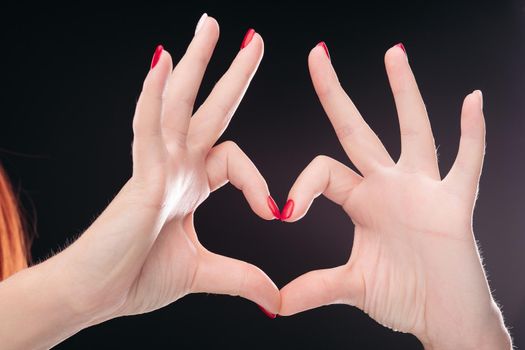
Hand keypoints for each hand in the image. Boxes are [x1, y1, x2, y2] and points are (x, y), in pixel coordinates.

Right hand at [56, 17, 279, 323]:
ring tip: (210, 27)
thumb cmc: (136, 277)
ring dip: (193, 64)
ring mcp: (156, 167)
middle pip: (207, 109)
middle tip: (251, 38)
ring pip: (177, 105)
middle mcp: (175, 167)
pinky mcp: (140, 178)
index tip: (275, 212)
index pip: (233, 158)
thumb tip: (276, 301)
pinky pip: (147, 130)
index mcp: (191, 184)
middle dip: (230, 73)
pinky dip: (152, 97)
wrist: (97, 294)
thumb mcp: (203, 274)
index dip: (258, 181)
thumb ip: (241, 278)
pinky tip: (162, 63)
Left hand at [279, 43, 510, 348]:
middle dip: (335, 94)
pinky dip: (472, 134)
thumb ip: (315, 288)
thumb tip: (275, 304)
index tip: (287, 212)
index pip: (323, 170)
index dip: (301, 186)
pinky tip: (473, 100)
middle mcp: (388, 186)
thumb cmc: (404, 297)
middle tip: (317, 54)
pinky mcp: (455, 205)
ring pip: (412, 131)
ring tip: (393, 53)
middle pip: (357, 130)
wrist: (445, 318)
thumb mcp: (353, 287)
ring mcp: (423, 190)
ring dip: (404, 92)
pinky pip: (467, 162)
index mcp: (361, 202)